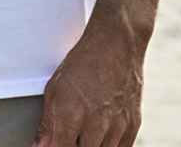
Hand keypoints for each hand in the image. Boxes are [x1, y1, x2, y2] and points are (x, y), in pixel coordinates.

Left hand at [31, 17, 145, 146]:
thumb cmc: (83, 62)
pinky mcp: (133, 125)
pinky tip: (100, 137)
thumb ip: (48, 123)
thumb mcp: (55, 87)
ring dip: (92, 146)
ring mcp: (117, 126)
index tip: (52, 144)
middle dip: (73, 146)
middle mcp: (95, 123)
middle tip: (70, 134)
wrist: (116, 44)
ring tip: (84, 133)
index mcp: (71, 113)